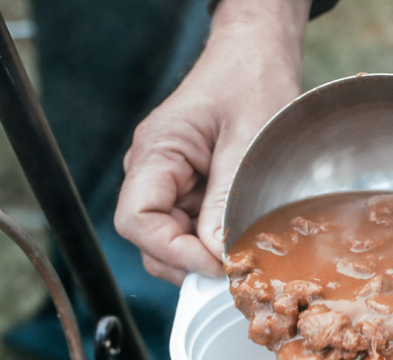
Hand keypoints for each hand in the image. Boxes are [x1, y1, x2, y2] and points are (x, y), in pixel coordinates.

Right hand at [115, 0, 307, 283]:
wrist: (256, 56)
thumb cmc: (251, 83)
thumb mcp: (247, 140)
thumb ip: (227, 200)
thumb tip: (217, 255)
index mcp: (155, 151)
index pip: (137, 220)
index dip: (171, 251)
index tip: (214, 265)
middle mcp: (152, 171)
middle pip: (150, 240)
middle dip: (188, 262)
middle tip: (233, 269)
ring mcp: (168, 183)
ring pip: (170, 242)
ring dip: (202, 256)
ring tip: (241, 253)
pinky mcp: (187, 191)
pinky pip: (190, 231)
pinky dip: (212, 244)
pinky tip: (239, 239)